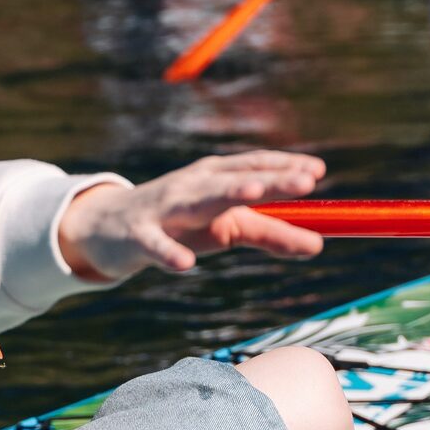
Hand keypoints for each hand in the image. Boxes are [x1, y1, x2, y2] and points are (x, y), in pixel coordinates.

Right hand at [58, 151, 325, 281]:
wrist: (109, 228)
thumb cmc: (179, 223)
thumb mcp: (227, 227)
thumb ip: (271, 234)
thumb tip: (320, 244)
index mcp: (215, 178)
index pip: (254, 166)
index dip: (285, 167)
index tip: (317, 172)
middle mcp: (192, 185)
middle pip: (235, 181)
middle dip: (270, 179)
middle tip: (305, 181)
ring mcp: (164, 208)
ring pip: (197, 201)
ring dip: (225, 194)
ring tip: (253, 191)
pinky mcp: (139, 235)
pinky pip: (155, 244)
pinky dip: (169, 252)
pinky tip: (185, 263)